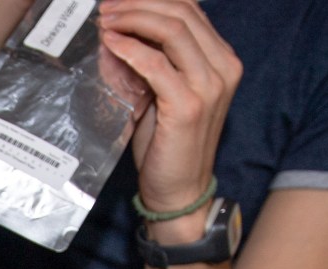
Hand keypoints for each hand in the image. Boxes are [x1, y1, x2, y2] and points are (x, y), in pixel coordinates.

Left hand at [98, 0, 239, 230]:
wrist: (179, 190)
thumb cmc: (167, 143)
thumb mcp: (161, 92)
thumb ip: (150, 60)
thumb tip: (115, 29)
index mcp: (221, 59)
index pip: (190, 9)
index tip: (118, 1)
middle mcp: (223, 67)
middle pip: (181, 12)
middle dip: (138, 3)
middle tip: (106, 8)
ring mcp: (209, 86)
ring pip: (172, 30)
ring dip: (133, 19)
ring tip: (105, 21)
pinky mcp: (188, 106)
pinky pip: (156, 64)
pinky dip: (130, 49)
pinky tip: (111, 44)